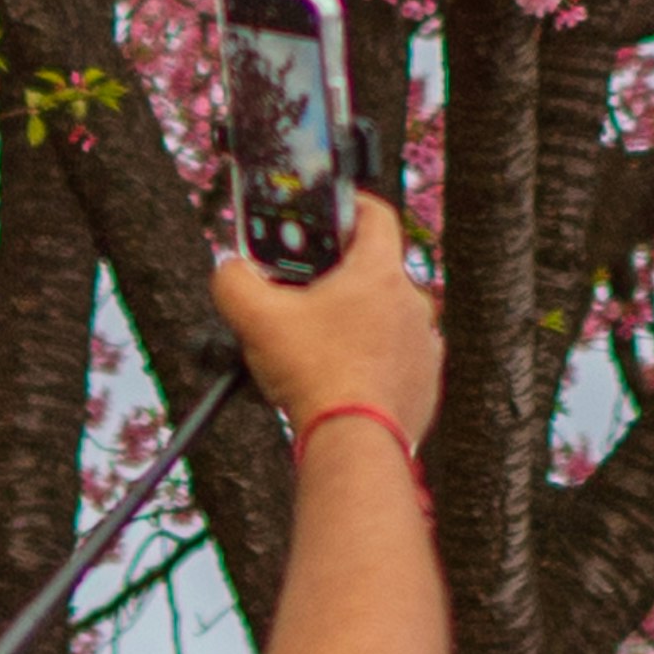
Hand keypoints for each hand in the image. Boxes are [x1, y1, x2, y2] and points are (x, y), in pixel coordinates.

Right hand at [215, 193, 440, 455]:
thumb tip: (229, 270)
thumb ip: (233, 280)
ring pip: (385, 317)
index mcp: (380, 273)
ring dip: (355, 322)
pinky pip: (395, 358)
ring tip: (315, 345)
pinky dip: (370, 361)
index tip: (323, 218)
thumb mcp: (255, 319)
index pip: (375, 215)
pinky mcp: (425, 383)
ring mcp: (424, 344)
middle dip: (336, 278)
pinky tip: (338, 378)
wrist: (355, 444)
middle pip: (374, 271)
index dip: (347, 209)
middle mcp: (412, 302)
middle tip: (301, 294)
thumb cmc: (314, 376)